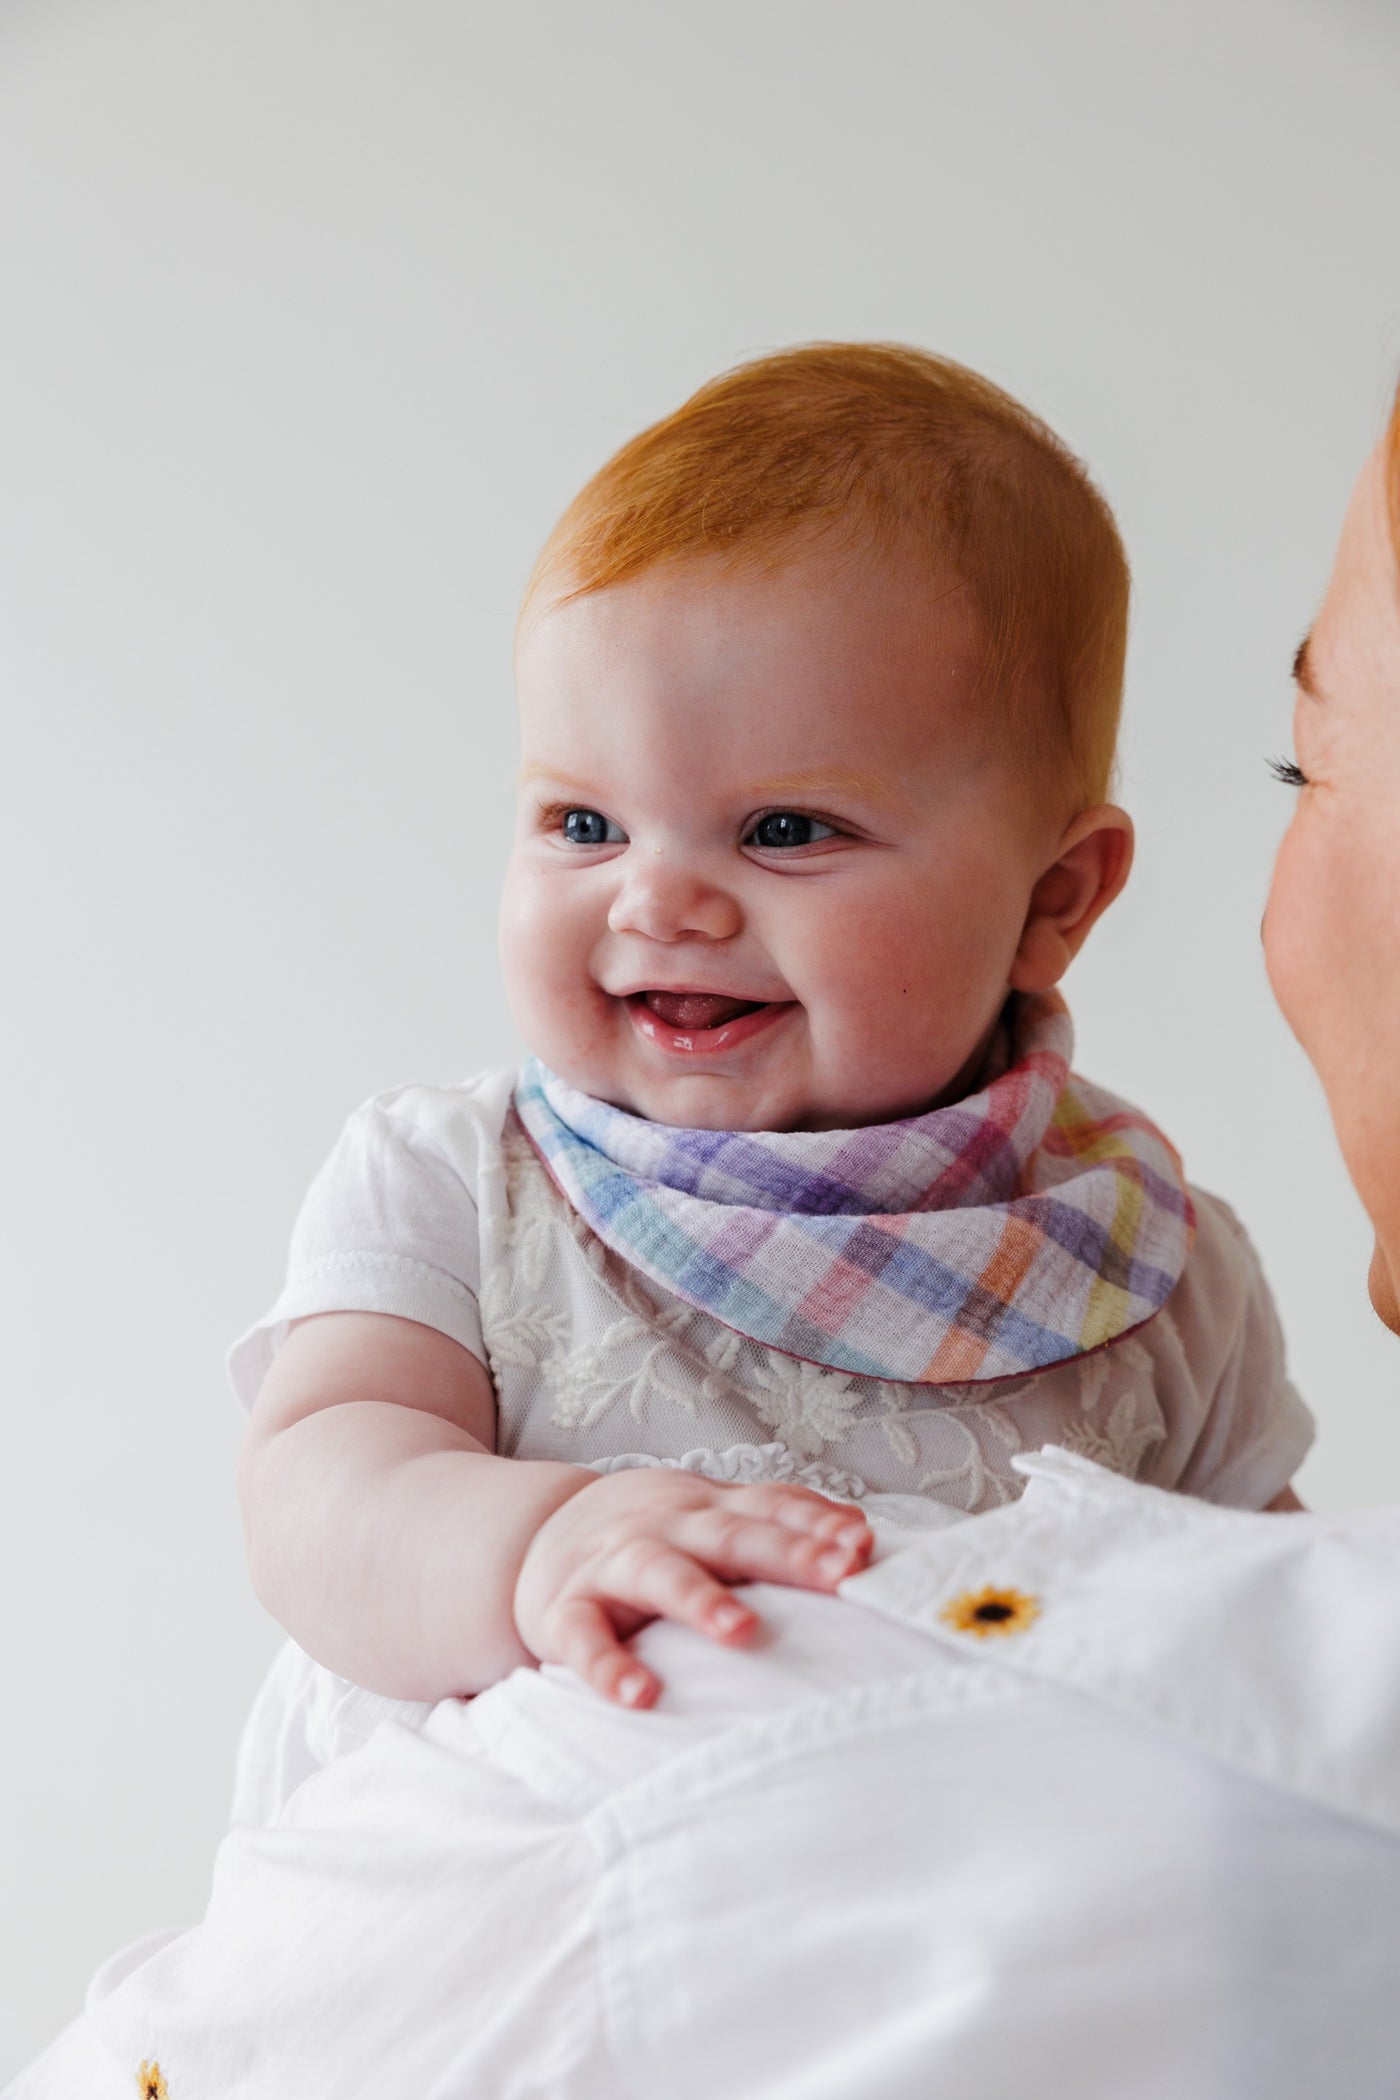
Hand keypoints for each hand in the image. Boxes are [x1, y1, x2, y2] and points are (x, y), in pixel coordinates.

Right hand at [513, 1467, 873, 1707]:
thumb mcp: (709, 1514)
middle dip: (786, 1553)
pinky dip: (608, 1666)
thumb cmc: (652, 1535)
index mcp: (706, 1506)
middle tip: (839, 1575)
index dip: (817, 1526)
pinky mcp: (564, 1611)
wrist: (536, 1534)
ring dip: (700, 1599)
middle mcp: (663, 1526)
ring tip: (742, 1630)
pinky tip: (640, 1696)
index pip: (769, 1507)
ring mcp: (611, 1566)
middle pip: (728, 1536)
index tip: (864, 1548)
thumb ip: (779, 1520)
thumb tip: (863, 1534)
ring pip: (657, 1573)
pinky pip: (584, 1639)